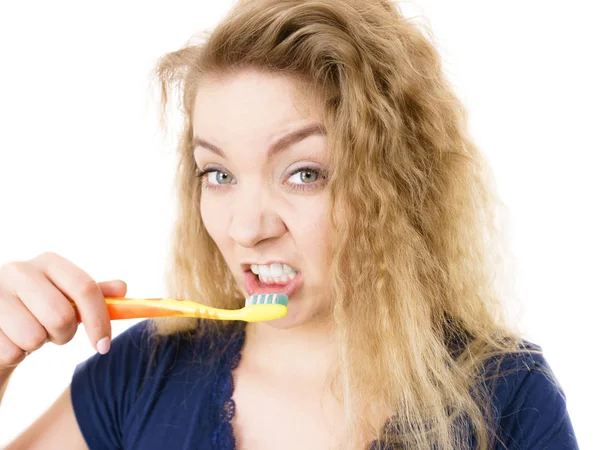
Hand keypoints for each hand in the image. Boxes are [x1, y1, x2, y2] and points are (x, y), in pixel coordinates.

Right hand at [0, 252, 125, 369]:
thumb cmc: (37, 310)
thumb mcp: (66, 300)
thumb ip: (93, 295)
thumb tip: (122, 288)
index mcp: (49, 262)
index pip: (85, 288)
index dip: (100, 320)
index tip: (104, 346)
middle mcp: (19, 270)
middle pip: (61, 316)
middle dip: (63, 335)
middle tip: (54, 334)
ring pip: (34, 337)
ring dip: (35, 345)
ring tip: (27, 334)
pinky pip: (10, 351)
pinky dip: (14, 354)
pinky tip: (8, 340)